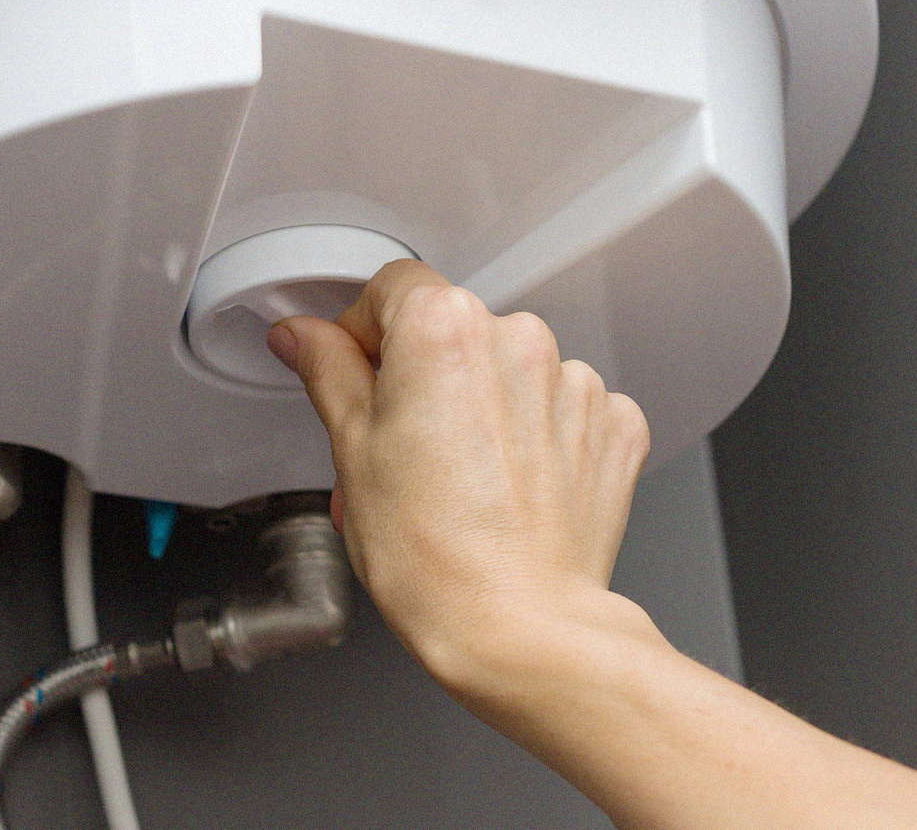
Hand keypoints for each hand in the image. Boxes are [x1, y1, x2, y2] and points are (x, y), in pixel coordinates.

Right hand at [267, 260, 650, 680]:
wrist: (518, 627)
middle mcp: (518, 339)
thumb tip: (303, 336)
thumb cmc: (431, 554)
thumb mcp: (351, 452)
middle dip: (426, 375)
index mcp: (443, 330)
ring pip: (511, 370)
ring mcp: (575, 382)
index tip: (354, 371)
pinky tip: (511, 488)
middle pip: (455, 331)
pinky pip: (563, 408)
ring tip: (461, 480)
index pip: (392, 288)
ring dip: (486, 404)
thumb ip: (328, 371)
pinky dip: (539, 436)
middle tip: (401, 447)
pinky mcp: (614, 426)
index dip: (363, 331)